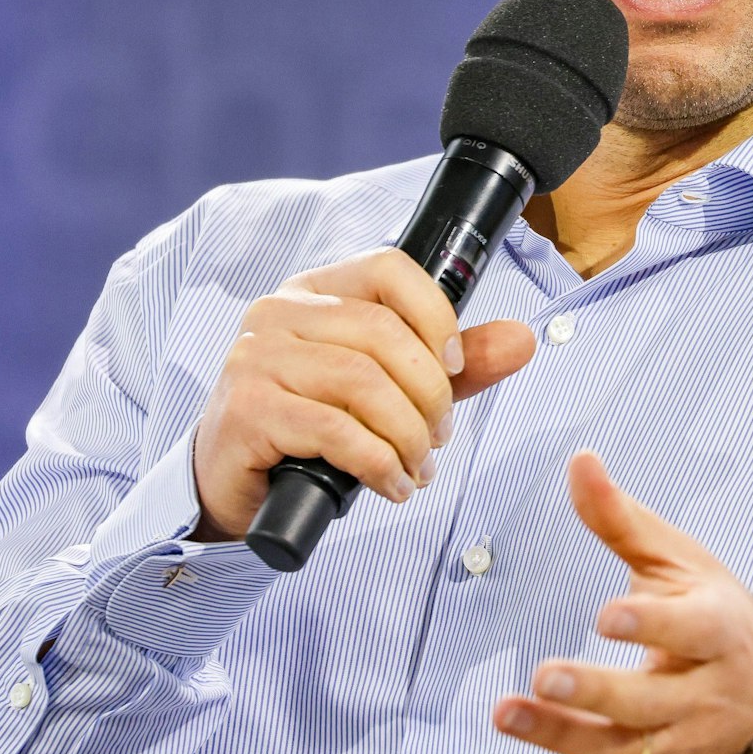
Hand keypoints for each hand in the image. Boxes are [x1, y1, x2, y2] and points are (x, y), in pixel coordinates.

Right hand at [190, 248, 534, 540]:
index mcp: (315, 292)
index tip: (454, 368)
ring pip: (362, 383)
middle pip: (384, 334)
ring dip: (407, 434)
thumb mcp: (386, 389)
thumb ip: (451, 365)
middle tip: (438, 438)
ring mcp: (255, 358)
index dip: (436, 316)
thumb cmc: (308, 428)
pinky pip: (334, 430)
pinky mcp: (246, 410)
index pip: (390, 270)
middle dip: (430, 394)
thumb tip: (522, 339)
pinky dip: (378, 462)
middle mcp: (279, 312)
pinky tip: (391, 483)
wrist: (230, 482)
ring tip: (416, 466)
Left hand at [484, 449, 752, 753]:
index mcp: (717, 632)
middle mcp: (700, 697)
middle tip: (546, 673)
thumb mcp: (682, 561)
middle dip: (596, 693)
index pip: (691, 631)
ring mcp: (672, 746)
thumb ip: (623, 519)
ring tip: (507, 712)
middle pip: (647, 704)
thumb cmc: (719, 619)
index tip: (611, 614)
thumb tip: (580, 461)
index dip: (653, 625)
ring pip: (617, 753)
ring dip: (559, 738)